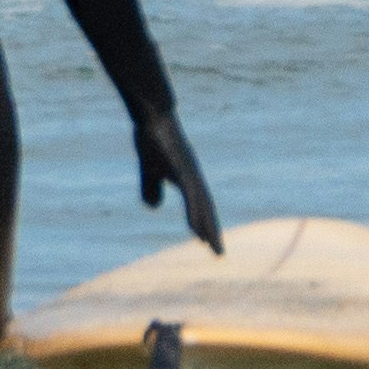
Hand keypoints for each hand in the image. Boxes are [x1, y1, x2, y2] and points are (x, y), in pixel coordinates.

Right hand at [133, 106, 222, 252]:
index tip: (209, 244)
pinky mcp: (181, 169)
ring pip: (202, 204)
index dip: (205, 224)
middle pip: (206, 208)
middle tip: (219, 254)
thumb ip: (151, 187)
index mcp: (187, 178)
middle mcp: (193, 177)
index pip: (200, 205)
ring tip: (211, 246)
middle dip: (212, 231)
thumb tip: (154, 207)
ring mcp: (189, 173)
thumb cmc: (153, 139)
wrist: (154, 115)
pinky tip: (196, 225)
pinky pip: (191, 195)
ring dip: (207, 226)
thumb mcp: (150, 169)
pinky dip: (195, 211)